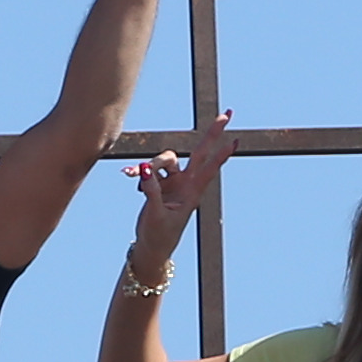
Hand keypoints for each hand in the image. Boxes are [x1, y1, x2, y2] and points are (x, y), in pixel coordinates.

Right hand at [121, 111, 234, 261]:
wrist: (151, 247)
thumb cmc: (159, 235)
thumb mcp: (155, 214)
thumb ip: (151, 190)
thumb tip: (146, 168)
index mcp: (191, 192)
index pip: (209, 168)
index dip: (221, 154)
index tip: (235, 141)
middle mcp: (185, 183)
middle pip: (200, 151)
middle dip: (212, 133)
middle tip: (227, 113)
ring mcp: (173, 183)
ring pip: (165, 160)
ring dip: (150, 164)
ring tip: (132, 177)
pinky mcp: (159, 185)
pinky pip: (149, 170)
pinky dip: (138, 171)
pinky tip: (127, 174)